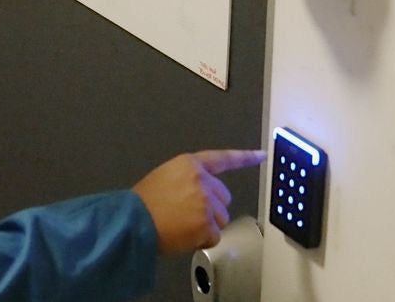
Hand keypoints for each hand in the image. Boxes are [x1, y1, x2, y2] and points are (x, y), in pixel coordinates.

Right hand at [131, 149, 265, 254]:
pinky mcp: (207, 224)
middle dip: (212, 207)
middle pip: (223, 197)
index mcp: (189, 164)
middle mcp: (201, 180)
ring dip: (208, 225)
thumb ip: (187, 180)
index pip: (222, 159)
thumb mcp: (164, 178)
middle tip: (187, 214)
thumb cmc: (142, 203)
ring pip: (221, 218)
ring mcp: (206, 202)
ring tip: (183, 225)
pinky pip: (214, 236)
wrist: (132, 222)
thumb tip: (200, 195)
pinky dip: (203, 239)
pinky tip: (185, 236)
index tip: (262, 155)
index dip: (244, 157)